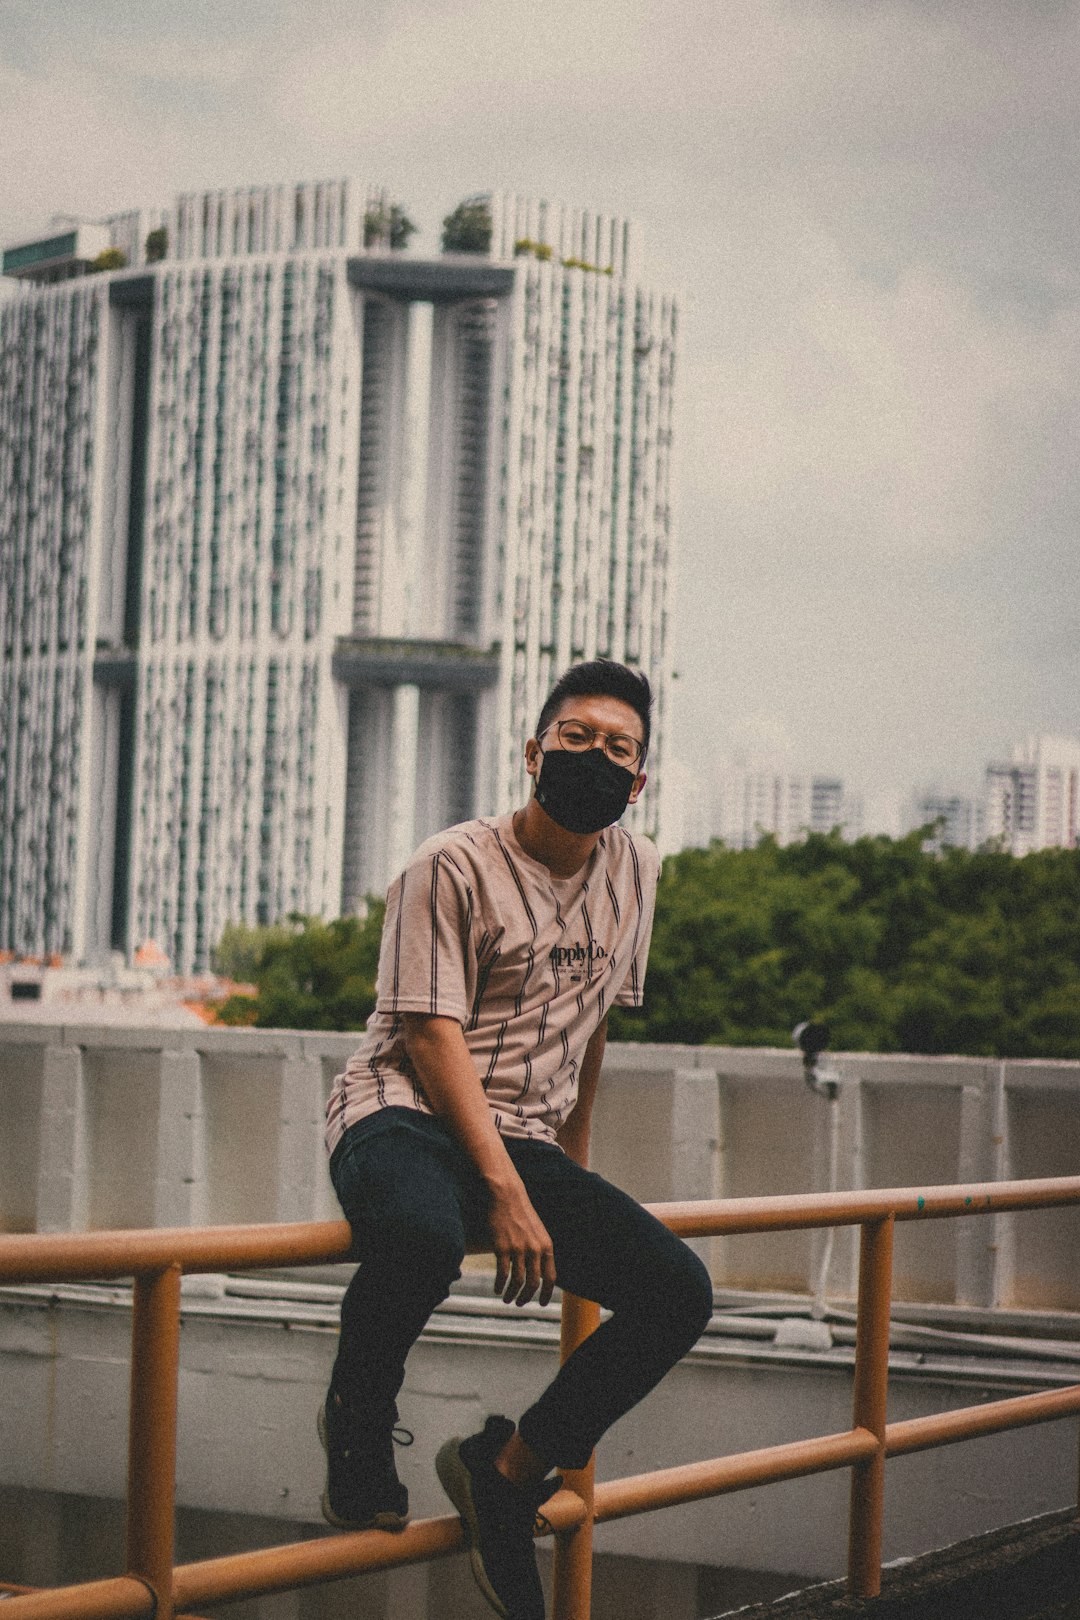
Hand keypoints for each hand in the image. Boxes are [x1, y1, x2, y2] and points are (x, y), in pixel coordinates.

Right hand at [488, 1181, 556, 1307]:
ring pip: (517, 1282)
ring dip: (511, 1295)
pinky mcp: (502, 1247)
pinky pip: (502, 1274)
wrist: (506, 1194)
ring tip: (506, 1299)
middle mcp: (535, 1249)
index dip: (547, 1294)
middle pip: (533, 1283)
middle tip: (519, 1303)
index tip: (541, 1304)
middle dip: (526, 1298)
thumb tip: (539, 1272)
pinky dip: (500, 1285)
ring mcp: (518, 1248)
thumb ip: (540, 1250)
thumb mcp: (537, 1231)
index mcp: (546, 1245)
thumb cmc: (521, 1212)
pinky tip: (497, 1289)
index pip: (551, 1277)